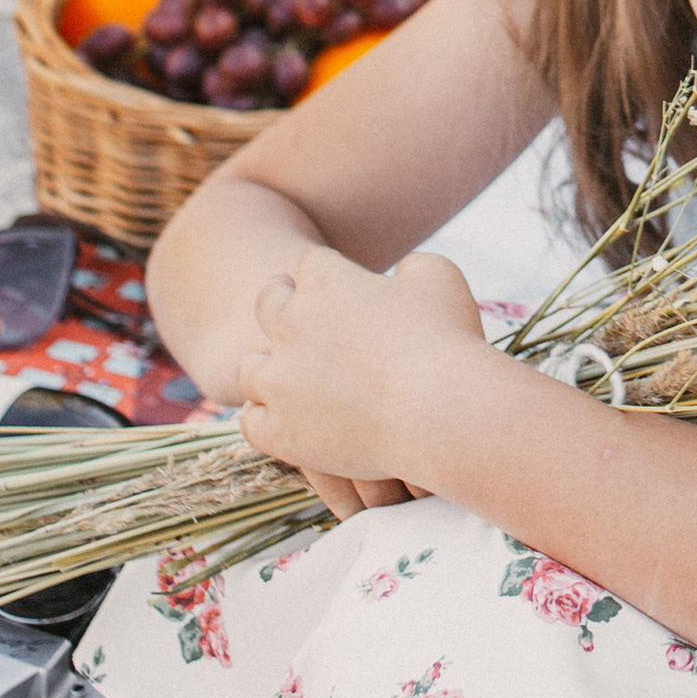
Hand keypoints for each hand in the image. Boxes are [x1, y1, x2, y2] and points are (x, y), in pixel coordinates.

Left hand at [236, 246, 494, 519]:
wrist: (440, 412)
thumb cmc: (446, 340)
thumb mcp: (439, 276)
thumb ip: (410, 267)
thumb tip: (400, 275)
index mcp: (325, 281)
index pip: (313, 266)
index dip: (330, 277)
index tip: (344, 292)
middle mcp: (290, 324)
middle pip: (269, 303)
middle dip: (284, 306)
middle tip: (303, 322)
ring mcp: (279, 381)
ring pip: (251, 368)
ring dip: (268, 368)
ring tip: (287, 378)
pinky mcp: (279, 431)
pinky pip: (252, 421)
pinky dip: (267, 418)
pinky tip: (285, 419)